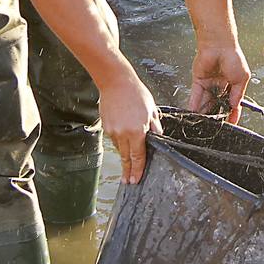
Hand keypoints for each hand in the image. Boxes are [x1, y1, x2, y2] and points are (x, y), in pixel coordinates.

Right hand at [98, 68, 162, 183]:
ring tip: (128, 158)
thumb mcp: (152, 110)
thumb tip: (158, 137)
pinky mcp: (106, 127)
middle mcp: (123, 134)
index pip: (138, 157)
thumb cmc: (135, 93)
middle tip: (129, 181)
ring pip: (120, 148)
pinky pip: (114, 139)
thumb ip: (155, 127)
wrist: (115, 82)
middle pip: (126, 157)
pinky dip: (120, 140)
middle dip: (128, 171)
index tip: (136, 180)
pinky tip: (123, 132)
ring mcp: (113, 131)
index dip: (138, 170)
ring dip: (125, 153)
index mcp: (137, 131)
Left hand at [188, 43, 249, 123]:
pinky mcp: (199, 81)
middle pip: (218, 104)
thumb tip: (234, 106)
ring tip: (203, 123)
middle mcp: (221, 86)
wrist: (218, 45)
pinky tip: (194, 113)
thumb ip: (237, 94)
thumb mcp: (242, 78)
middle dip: (217, 114)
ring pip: (206, 102)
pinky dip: (194, 105)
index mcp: (234, 84)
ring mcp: (210, 84)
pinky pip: (196, 96)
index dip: (232, 114)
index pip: (232, 103)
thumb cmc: (233, 56)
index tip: (231, 123)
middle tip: (216, 124)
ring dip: (204, 112)